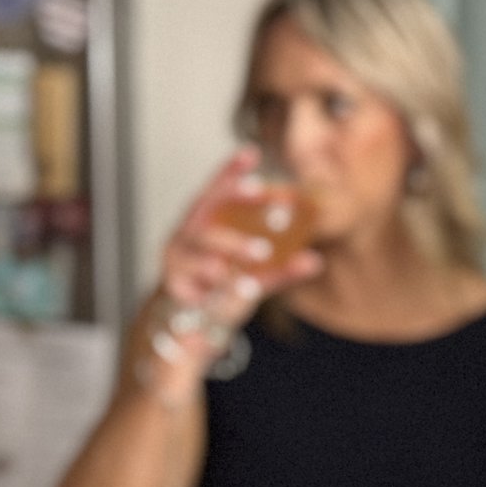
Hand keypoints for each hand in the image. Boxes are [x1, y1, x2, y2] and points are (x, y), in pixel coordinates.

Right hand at [137, 150, 323, 393]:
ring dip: (229, 247)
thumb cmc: (215, 293)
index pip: (217, 192)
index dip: (230, 171)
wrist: (185, 333)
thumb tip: (315, 260)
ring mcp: (175, 260)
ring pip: (200, 247)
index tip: (252, 153)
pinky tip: (233, 287)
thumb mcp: (252, 278)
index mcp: (204, 226)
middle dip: (231, 202)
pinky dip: (212, 285)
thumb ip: (281, 270)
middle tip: (259, 200)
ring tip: (257, 254)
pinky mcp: (170, 287)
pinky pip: (192, 282)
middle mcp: (186, 237)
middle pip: (204, 211)